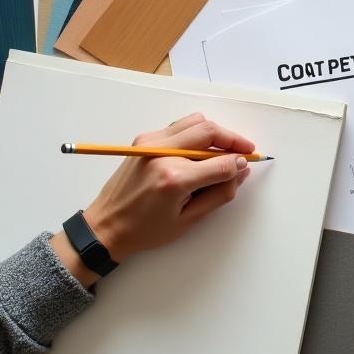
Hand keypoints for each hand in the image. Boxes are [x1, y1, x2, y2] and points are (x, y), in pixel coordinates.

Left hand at [52, 113, 254, 285]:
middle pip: (210, 131)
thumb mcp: (188, 221)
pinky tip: (200, 149)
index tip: (249, 164)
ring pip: (196, 121)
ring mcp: (151, 142)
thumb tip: (240, 172)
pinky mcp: (144, 139)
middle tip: (246, 150)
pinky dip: (196, 132)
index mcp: (174, 179)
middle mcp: (163, 153)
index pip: (221, 162)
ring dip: (215, 132)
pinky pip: (179, 125)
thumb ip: (219, 194)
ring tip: (224, 148)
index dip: (240, 163)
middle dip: (233, 139)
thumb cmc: (145, 231)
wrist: (104, 227)